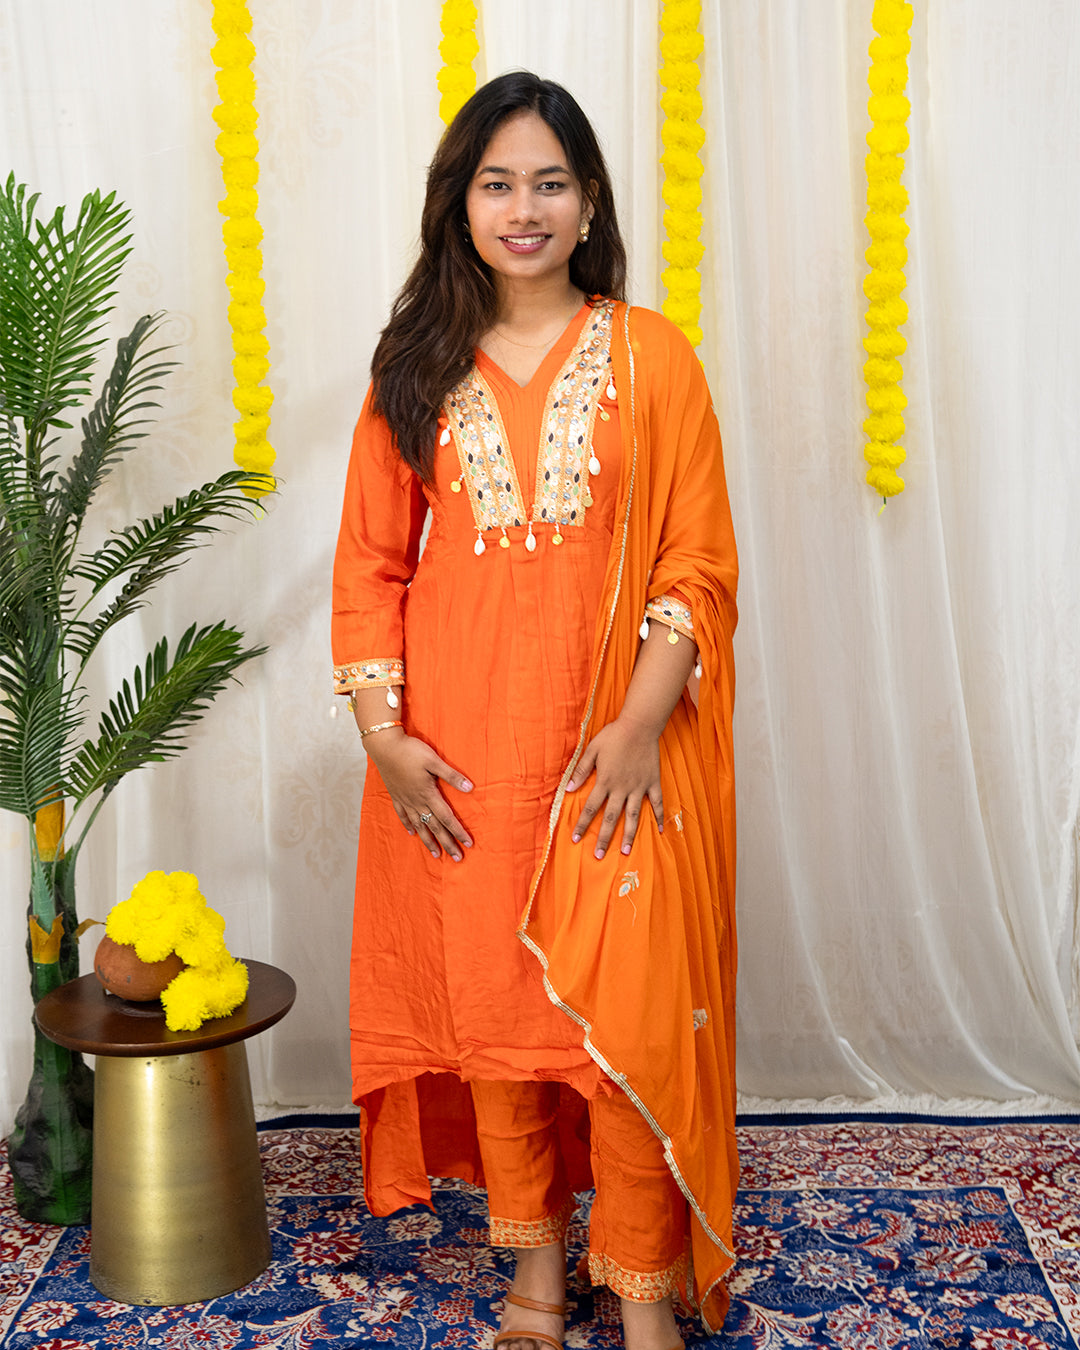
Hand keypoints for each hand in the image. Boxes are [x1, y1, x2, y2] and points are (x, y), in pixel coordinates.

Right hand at [364, 729, 473, 860]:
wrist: (385, 747)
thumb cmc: (411, 751)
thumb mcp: (434, 761)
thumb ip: (451, 776)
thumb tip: (470, 788)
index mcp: (428, 794)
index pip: (447, 818)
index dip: (458, 831)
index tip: (468, 844)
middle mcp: (417, 801)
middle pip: (435, 827)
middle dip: (447, 843)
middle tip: (457, 858)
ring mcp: (405, 800)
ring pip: (419, 825)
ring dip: (428, 841)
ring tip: (435, 854)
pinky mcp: (396, 795)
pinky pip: (403, 815)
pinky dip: (409, 825)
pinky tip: (412, 833)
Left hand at [566, 717, 662, 858]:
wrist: (639, 725)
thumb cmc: (613, 735)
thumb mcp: (592, 750)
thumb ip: (580, 770)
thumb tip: (567, 788)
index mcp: (605, 781)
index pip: (591, 807)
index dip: (582, 824)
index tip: (575, 839)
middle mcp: (621, 788)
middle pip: (611, 818)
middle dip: (604, 838)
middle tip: (599, 856)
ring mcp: (638, 787)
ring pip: (633, 815)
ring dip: (629, 834)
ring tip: (626, 851)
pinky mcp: (652, 782)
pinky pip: (656, 803)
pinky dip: (658, 816)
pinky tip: (659, 831)